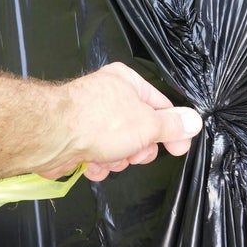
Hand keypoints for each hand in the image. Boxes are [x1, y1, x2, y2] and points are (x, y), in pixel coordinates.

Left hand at [34, 62, 202, 181]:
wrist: (51, 137)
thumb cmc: (101, 123)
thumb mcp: (147, 124)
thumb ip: (172, 125)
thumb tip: (194, 121)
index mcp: (127, 83)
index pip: (160, 107)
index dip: (171, 131)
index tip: (178, 149)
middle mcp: (108, 97)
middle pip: (140, 130)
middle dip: (137, 149)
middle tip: (133, 152)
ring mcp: (90, 119)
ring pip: (119, 146)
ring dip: (117, 159)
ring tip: (107, 158)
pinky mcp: (76, 139)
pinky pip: (99, 155)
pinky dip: (98, 163)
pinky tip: (92, 164)